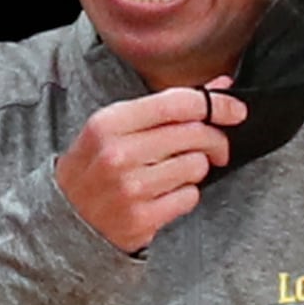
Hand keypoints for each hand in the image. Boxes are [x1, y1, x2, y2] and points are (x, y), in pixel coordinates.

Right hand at [54, 78, 239, 253]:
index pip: (178, 103)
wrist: (66, 219)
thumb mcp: (118, 128)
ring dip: (195, 170)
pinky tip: (164, 196)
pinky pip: (190, 197)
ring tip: (172, 174)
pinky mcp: (142, 218)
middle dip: (215, 140)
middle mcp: (118, 152)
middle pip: (195, 134)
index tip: (236, 110)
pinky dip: (185, 195)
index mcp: (110, 122)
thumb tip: (222, 85)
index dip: (216, 104)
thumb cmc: (97, 166)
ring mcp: (130, 187)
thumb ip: (168, 106)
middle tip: (215, 149)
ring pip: (196, 166)